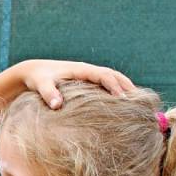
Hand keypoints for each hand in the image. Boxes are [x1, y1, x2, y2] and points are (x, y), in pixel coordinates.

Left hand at [14, 59, 134, 108]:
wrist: (34, 71)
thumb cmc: (38, 78)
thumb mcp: (41, 85)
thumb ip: (48, 94)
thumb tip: (57, 105)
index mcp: (82, 70)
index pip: (104, 76)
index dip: (115, 86)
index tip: (123, 100)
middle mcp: (89, 71)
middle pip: (115, 76)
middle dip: (128, 87)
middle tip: (141, 102)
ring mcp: (89, 76)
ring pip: (113, 79)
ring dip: (126, 88)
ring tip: (138, 104)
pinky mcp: (87, 82)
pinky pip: (107, 84)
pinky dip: (118, 91)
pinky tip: (123, 104)